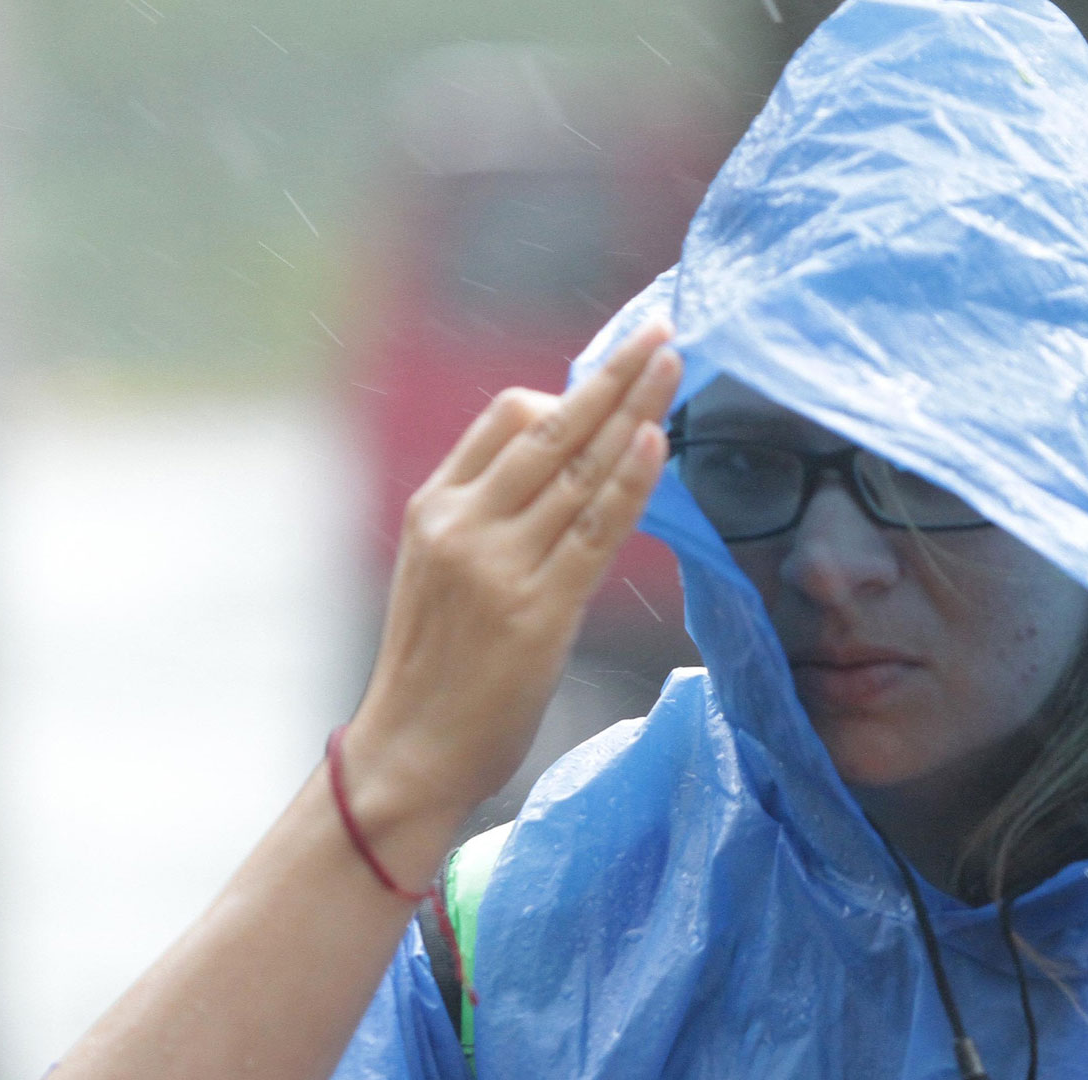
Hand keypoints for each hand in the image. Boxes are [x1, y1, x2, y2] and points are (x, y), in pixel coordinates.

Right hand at [345, 322, 680, 853]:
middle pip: (549, 426)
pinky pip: (596, 530)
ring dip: (633, 410)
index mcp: (435, 507)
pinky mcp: (538, 610)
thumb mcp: (440, 571)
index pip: (505, 418)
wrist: (412, 750)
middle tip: (660, 331)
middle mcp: (464, 524)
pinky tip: (658, 440)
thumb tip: (568, 465)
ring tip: (674, 365)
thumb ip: (491, 516)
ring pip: (578, 469)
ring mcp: (500, 565)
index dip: (569, 389)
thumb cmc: (437, 666)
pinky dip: (630, 480)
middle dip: (611, 374)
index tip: (620, 370)